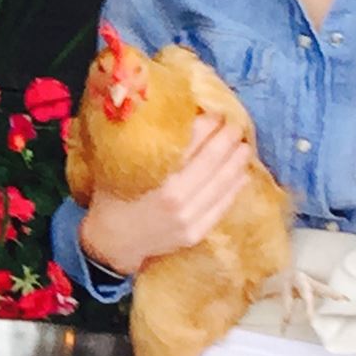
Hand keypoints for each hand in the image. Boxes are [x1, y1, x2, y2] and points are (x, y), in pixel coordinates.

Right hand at [77, 114, 255, 276]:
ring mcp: (189, 219)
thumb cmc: (112, 200)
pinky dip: (235, 188)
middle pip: (210, 163)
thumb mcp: (123, 169)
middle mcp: (176, 200)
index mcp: (156, 179)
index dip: (207, 127)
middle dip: (226, 140)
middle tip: (236, 124)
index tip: (217, 113)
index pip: (190, 146)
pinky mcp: (196, 232)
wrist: (111, 242)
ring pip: (221, 185)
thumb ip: (148, 148)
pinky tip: (242, 175)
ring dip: (236, 162)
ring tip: (244, 145)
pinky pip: (222, 207)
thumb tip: (176, 121)